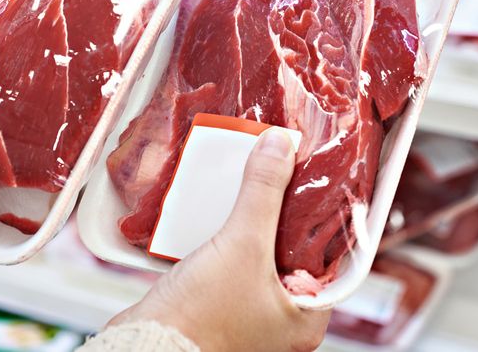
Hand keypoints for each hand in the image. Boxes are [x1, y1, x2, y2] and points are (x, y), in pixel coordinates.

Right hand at [109, 128, 330, 351]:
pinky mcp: (217, 308)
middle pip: (294, 255)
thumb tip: (280, 145)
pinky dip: (228, 242)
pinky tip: (221, 215)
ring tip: (254, 190)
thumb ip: (264, 191)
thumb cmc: (202, 316)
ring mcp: (248, 316)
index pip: (331, 261)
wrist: (146, 342)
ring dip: (254, 226)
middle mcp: (281, 321)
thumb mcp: (242, 243)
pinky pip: (232, 266)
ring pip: (260, 259)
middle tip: (285, 180)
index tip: (320, 186)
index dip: (326, 222)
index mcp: (305, 319)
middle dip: (286, 217)